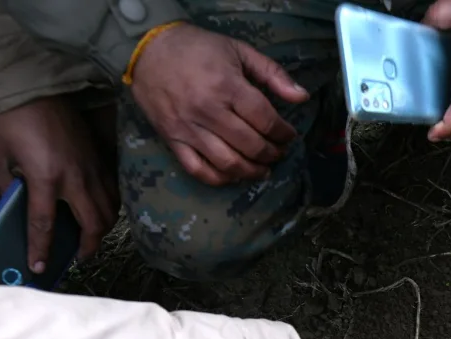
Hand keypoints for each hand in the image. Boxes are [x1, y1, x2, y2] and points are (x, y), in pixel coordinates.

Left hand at [0, 98, 117, 273]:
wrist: (36, 86)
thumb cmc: (11, 120)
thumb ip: (5, 185)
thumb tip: (13, 207)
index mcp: (45, 178)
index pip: (44, 224)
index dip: (41, 249)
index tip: (40, 267)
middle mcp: (74, 178)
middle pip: (92, 225)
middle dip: (87, 247)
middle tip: (79, 257)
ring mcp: (92, 168)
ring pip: (108, 211)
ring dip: (101, 230)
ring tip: (92, 238)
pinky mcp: (101, 159)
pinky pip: (113, 193)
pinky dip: (110, 209)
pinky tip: (100, 213)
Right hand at [130, 24, 308, 185]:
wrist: (148, 49)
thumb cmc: (198, 48)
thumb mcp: (239, 50)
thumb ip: (273, 74)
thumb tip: (302, 97)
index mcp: (227, 86)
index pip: (265, 120)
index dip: (283, 133)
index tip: (289, 135)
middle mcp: (208, 110)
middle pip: (251, 145)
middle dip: (272, 154)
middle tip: (279, 152)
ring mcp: (188, 128)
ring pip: (228, 163)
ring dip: (252, 172)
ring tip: (263, 169)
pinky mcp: (172, 139)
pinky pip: (198, 170)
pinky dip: (220, 179)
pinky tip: (234, 175)